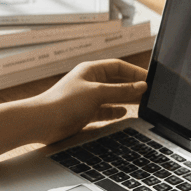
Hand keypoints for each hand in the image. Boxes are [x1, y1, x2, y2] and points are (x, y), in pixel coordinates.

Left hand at [0, 59, 148, 154]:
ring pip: (112, 97)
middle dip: (132, 88)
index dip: (135, 72)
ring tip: (141, 105)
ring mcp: (86, 99)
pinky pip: (104, 111)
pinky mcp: (83, 114)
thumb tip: (142, 87)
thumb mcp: (98, 93)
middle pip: (117, 82)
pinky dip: (114, 112)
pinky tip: (123, 114)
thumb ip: (121, 91)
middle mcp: (89, 83)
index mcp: (91, 71)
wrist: (40, 123)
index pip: (119, 67)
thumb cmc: (64, 103)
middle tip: (149, 94)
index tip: (149, 80)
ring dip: (125, 101)